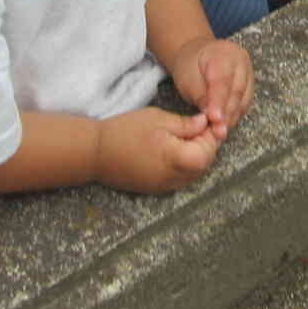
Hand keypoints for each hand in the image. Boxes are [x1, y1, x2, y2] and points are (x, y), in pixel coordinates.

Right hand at [94, 106, 220, 192]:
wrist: (95, 153)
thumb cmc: (125, 131)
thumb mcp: (158, 119)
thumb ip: (186, 124)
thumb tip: (205, 123)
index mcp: (177, 159)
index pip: (208, 150)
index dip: (212, 134)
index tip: (208, 120)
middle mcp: (174, 178)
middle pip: (204, 164)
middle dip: (206, 145)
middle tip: (199, 126)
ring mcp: (165, 187)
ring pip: (194, 173)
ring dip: (197, 156)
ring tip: (187, 137)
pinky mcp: (156, 189)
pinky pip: (180, 179)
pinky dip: (184, 165)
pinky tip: (175, 150)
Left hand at [169, 37, 254, 140]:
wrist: (198, 56)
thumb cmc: (190, 66)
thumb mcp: (188, 78)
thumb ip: (200, 96)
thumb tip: (211, 117)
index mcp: (223, 53)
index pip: (223, 80)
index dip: (219, 101)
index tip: (214, 119)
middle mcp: (241, 61)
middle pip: (236, 91)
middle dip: (227, 114)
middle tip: (217, 132)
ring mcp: (248, 72)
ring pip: (243, 99)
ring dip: (232, 117)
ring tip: (220, 132)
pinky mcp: (250, 84)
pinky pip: (245, 102)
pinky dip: (235, 115)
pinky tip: (226, 125)